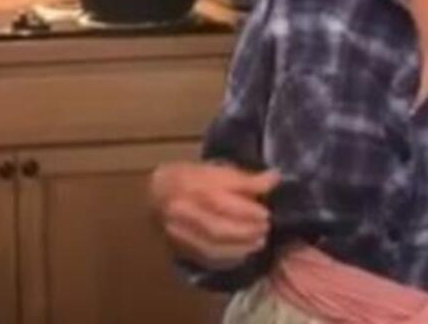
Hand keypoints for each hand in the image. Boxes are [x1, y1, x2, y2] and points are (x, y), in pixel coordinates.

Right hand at [148, 161, 280, 269]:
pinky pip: (205, 258)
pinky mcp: (178, 247)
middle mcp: (181, 209)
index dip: (246, 210)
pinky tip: (242, 253)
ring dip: (240, 247)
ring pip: (211, 246)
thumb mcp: (213, 169)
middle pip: (216, 227)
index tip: (265, 212)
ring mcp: (177, 231)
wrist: (153, 193)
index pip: (219, 199)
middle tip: (265, 228)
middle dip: (246, 230)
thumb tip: (274, 178)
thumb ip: (242, 177)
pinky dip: (227, 258)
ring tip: (258, 241)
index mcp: (189, 184)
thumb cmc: (188, 177)